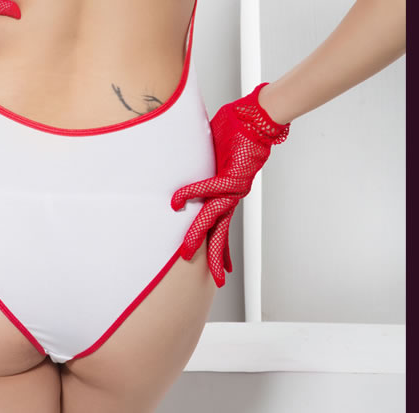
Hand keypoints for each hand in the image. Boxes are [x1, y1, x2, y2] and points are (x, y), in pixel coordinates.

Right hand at [170, 82, 290, 287]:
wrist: (260, 116)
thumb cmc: (238, 129)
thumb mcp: (215, 153)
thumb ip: (201, 164)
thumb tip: (186, 161)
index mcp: (228, 193)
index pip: (222, 225)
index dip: (221, 248)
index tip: (223, 268)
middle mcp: (232, 194)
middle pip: (221, 232)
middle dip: (214, 256)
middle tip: (215, 279)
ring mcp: (233, 187)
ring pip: (214, 218)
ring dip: (200, 237)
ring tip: (187, 253)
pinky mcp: (232, 174)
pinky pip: (207, 187)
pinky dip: (191, 194)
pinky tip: (176, 202)